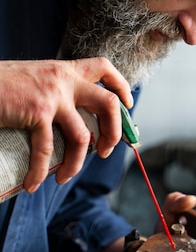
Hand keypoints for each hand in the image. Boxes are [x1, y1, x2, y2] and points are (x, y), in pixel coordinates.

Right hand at [0, 58, 132, 192]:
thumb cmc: (1, 84)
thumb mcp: (35, 79)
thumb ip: (53, 91)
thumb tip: (68, 118)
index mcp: (64, 70)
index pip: (104, 69)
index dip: (121, 87)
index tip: (127, 105)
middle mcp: (64, 80)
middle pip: (108, 103)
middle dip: (113, 132)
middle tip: (104, 150)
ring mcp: (52, 96)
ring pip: (82, 135)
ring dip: (77, 163)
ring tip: (65, 177)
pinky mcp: (37, 112)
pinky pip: (47, 150)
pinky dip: (39, 171)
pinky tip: (32, 183)